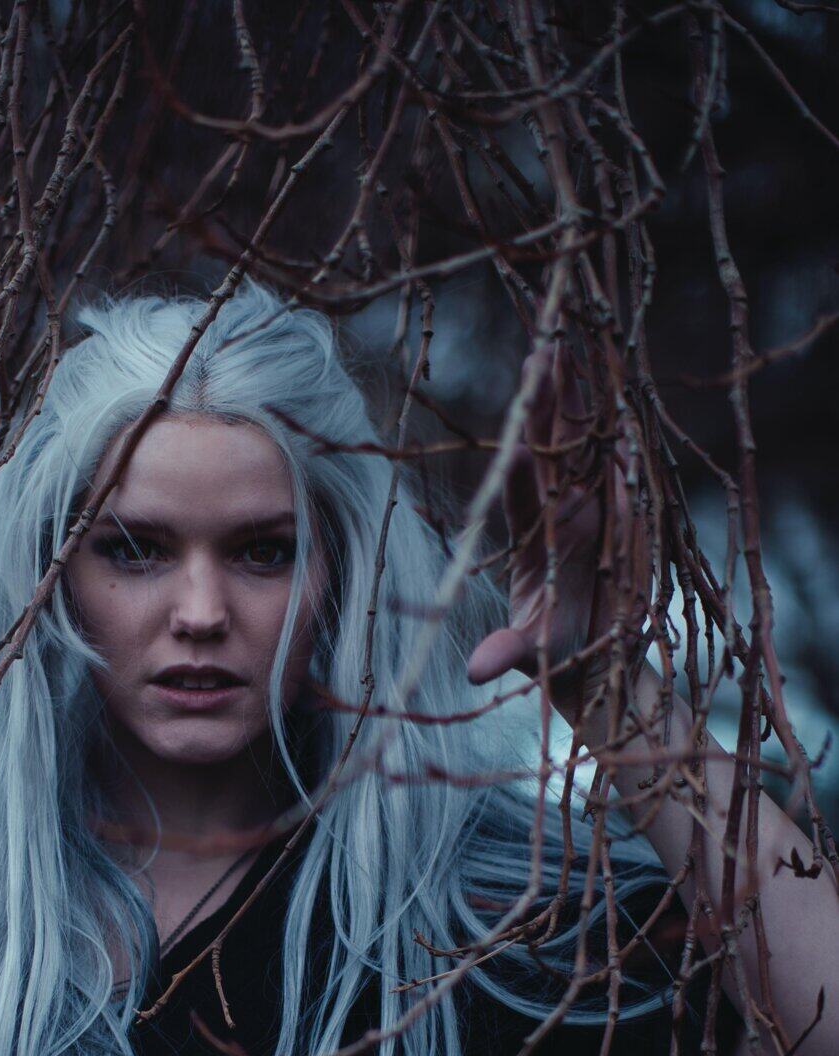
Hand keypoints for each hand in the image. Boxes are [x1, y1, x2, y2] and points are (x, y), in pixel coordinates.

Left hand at [466, 343, 647, 715]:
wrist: (593, 655)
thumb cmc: (556, 653)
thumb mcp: (533, 655)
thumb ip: (508, 652)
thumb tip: (479, 669)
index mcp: (531, 539)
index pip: (519, 497)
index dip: (518, 473)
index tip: (514, 447)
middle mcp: (556, 511)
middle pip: (546, 449)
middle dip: (543, 402)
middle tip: (539, 350)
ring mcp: (586, 502)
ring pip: (579, 441)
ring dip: (576, 395)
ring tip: (568, 343)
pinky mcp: (618, 505)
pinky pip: (619, 459)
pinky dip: (620, 427)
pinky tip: (617, 386)